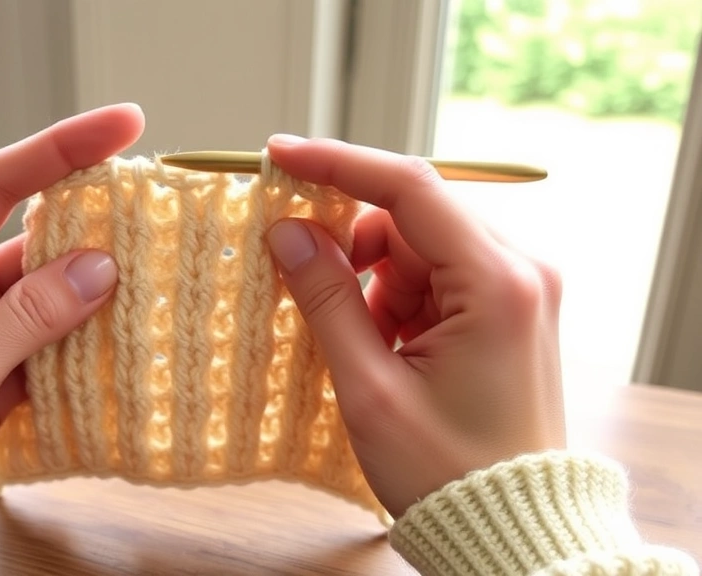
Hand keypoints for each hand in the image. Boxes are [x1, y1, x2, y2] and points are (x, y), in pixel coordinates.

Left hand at [0, 103, 144, 522]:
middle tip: (154, 208)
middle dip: (90, 223)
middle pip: (31, 236)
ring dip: (96, 288)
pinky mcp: (0, 367)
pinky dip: (89, 336)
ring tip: (155, 273)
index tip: (120, 125)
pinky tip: (129, 330)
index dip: (57, 149)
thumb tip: (100, 268)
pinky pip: (55, 337)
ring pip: (50, 290)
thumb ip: (26, 318)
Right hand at [263, 135, 565, 517]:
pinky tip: (386, 349)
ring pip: (418, 247)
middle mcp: (518, 272)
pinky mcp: (504, 309)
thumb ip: (326, 299)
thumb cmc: (447, 472)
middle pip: (412, 217)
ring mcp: (516, 289)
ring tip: (365, 347)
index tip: (279, 155)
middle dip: (354, 244)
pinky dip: (396, 301)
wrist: (509, 530)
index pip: (409, 188)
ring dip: (374, 281)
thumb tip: (287, 231)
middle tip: (305, 279)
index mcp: (496, 284)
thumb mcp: (370, 388)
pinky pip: (434, 277)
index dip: (337, 163)